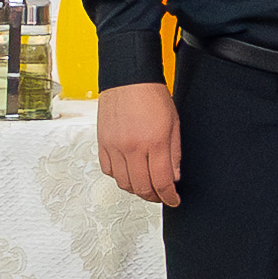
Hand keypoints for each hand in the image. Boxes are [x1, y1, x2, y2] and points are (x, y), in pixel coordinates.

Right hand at [96, 81, 180, 205]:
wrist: (128, 78)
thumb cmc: (151, 95)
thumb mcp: (173, 123)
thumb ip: (174, 153)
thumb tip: (174, 177)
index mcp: (154, 142)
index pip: (162, 182)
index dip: (169, 196)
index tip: (173, 200)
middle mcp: (132, 147)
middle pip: (142, 187)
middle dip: (154, 197)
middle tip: (161, 195)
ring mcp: (114, 146)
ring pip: (124, 183)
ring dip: (136, 189)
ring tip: (146, 186)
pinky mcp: (102, 143)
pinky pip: (108, 170)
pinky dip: (119, 177)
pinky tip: (128, 172)